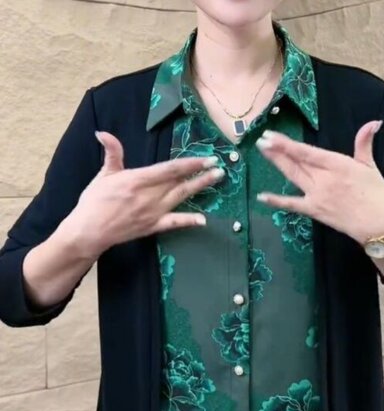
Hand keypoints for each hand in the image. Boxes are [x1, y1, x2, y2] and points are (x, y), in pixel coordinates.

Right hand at [62, 131, 223, 258]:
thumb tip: (103, 133)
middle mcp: (149, 196)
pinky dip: (188, 221)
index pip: (170, 169)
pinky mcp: (152, 227)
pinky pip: (173, 223)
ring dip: (199, 189)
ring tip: (216, 181)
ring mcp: (152, 213)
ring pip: (181, 198)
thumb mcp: (103, 174)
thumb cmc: (94, 201)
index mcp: (138, 179)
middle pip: (180, 183)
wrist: (89, 231)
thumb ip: (111, 153)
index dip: (190, 164)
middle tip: (220, 168)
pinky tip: (203, 220)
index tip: (206, 159)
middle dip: (201, 175)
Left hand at [255, 121, 383, 244]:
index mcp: (337, 165)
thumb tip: (374, 122)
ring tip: (263, 151)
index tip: (272, 135)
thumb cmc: (376, 194)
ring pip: (293, 176)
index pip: (307, 152)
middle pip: (296, 162)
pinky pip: (292, 205)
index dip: (287, 144)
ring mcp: (316, 195)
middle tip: (261, 140)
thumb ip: (365, 143)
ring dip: (277, 163)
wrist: (377, 225)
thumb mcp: (370, 166)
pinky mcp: (314, 210)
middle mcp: (323, 179)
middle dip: (277, 150)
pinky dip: (276, 201)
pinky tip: (261, 196)